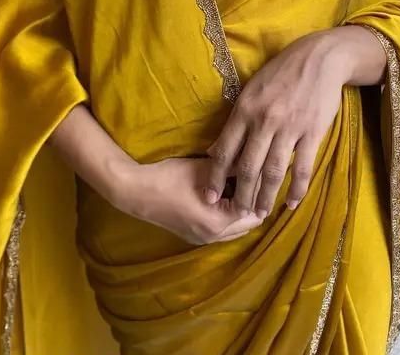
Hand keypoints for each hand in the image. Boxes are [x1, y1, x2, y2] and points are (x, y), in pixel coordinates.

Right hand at [113, 156, 263, 244]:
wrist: (136, 191)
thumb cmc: (170, 178)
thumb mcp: (206, 168)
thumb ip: (233, 168)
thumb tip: (256, 161)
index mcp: (219, 222)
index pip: (254, 209)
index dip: (260, 190)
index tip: (264, 172)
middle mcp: (214, 236)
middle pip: (248, 222)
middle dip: (254, 202)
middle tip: (256, 179)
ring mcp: (202, 238)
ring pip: (235, 227)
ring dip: (241, 209)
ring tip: (242, 185)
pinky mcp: (193, 235)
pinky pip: (221, 228)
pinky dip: (228, 214)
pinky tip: (225, 194)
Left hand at [204, 25, 385, 218]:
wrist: (318, 59)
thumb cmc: (280, 73)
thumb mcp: (250, 90)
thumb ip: (235, 120)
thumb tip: (216, 148)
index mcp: (245, 110)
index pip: (225, 151)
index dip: (215, 177)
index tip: (209, 197)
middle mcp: (264, 122)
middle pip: (248, 167)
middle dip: (239, 194)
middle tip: (235, 213)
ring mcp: (289, 128)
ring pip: (274, 172)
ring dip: (266, 197)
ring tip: (260, 214)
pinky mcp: (312, 132)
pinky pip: (303, 167)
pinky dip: (297, 189)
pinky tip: (291, 203)